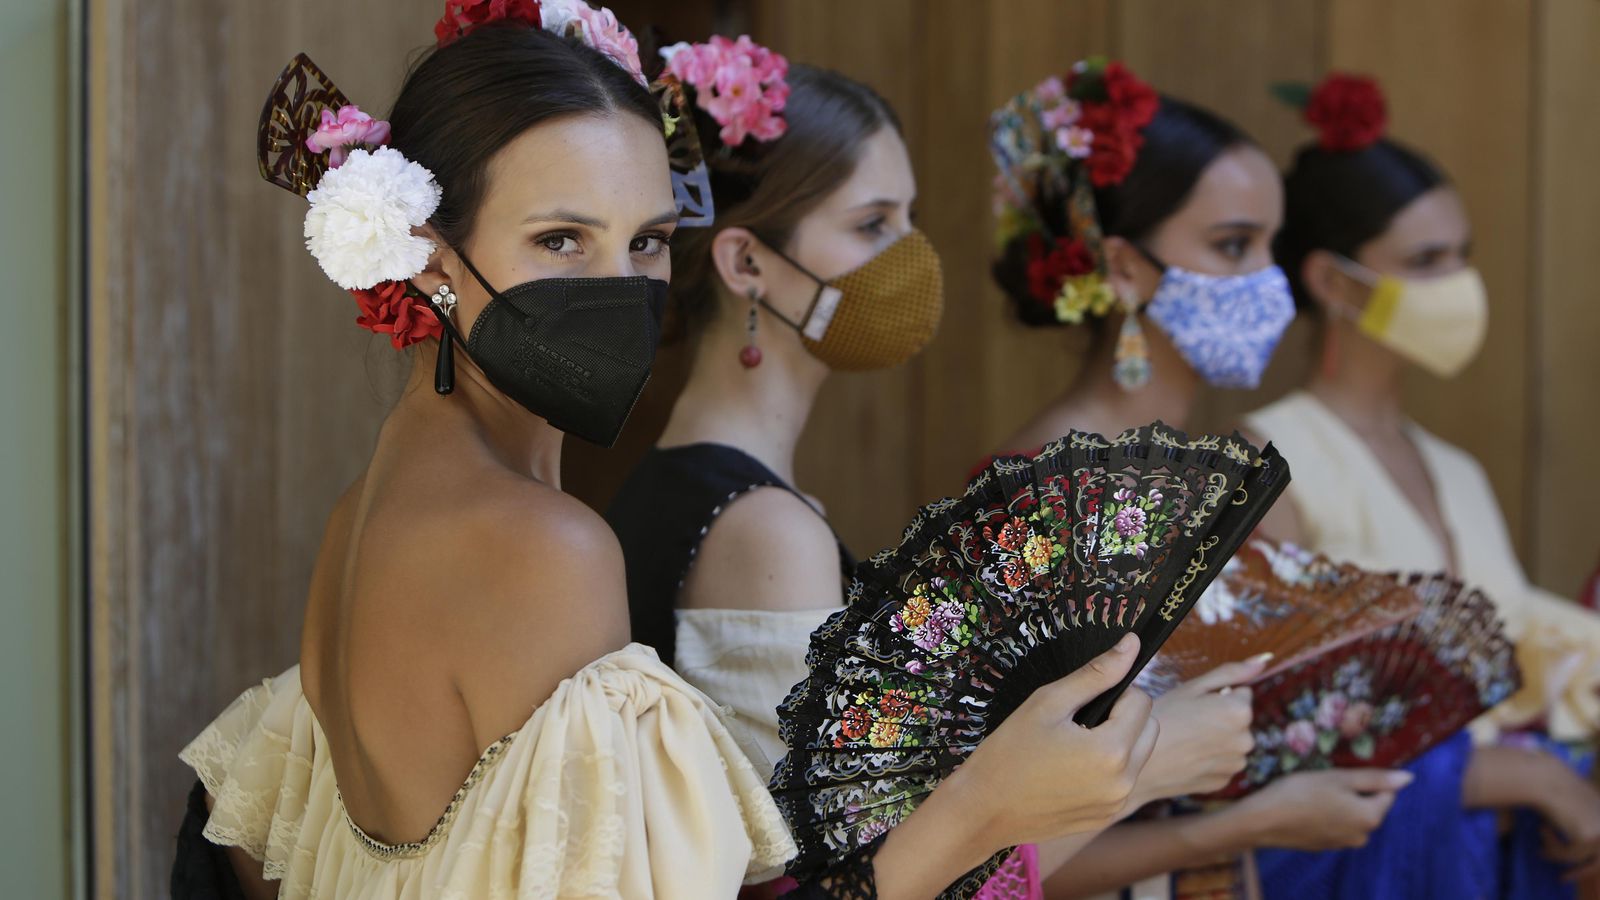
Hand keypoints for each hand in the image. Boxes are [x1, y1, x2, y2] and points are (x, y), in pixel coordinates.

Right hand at [950, 634, 1159, 848]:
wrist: (982, 809)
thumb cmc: (1009, 751)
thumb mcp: (1048, 702)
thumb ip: (1095, 674)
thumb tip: (1132, 644)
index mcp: (1112, 751)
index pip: (1142, 701)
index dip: (1115, 691)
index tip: (1082, 699)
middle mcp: (1123, 782)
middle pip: (1149, 729)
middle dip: (1124, 716)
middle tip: (1079, 719)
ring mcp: (1116, 804)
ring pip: (1139, 755)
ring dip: (1119, 742)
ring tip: (1074, 745)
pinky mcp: (1106, 818)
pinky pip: (1123, 782)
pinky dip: (1108, 769)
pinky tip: (1071, 769)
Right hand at [1130, 655, 1267, 804]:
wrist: (1135, 762)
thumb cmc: (1161, 717)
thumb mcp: (1193, 687)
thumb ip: (1232, 672)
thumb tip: (1265, 659)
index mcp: (1240, 712)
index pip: (1240, 693)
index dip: (1216, 696)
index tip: (1194, 704)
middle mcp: (1246, 740)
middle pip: (1238, 719)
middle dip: (1219, 718)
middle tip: (1187, 721)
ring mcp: (1236, 764)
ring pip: (1230, 742)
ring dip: (1215, 740)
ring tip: (1185, 740)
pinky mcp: (1224, 782)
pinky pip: (1222, 763)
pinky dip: (1208, 760)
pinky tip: (1187, 758)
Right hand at [1227, 768, 1411, 850]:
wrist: (1263, 820)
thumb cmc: (1302, 792)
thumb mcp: (1338, 778)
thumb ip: (1374, 778)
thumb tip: (1408, 778)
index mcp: (1371, 817)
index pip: (1386, 793)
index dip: (1368, 777)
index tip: (1345, 769)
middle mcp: (1362, 835)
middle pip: (1368, 805)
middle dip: (1353, 791)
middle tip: (1327, 777)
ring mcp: (1342, 844)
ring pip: (1350, 815)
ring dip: (1339, 802)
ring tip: (1314, 790)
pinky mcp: (1324, 846)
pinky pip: (1334, 825)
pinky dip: (1326, 814)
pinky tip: (1306, 805)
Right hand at [1533, 758, 1599, 881]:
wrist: (1543, 778)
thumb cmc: (1547, 785)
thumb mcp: (1567, 803)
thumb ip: (1576, 820)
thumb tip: (1572, 841)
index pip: (1599, 844)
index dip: (1588, 858)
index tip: (1571, 866)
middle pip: (1599, 860)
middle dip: (1580, 871)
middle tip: (1563, 877)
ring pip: (1579, 856)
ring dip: (1556, 851)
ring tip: (1541, 838)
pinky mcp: (1589, 837)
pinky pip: (1569, 855)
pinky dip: (1552, 848)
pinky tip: (1543, 831)